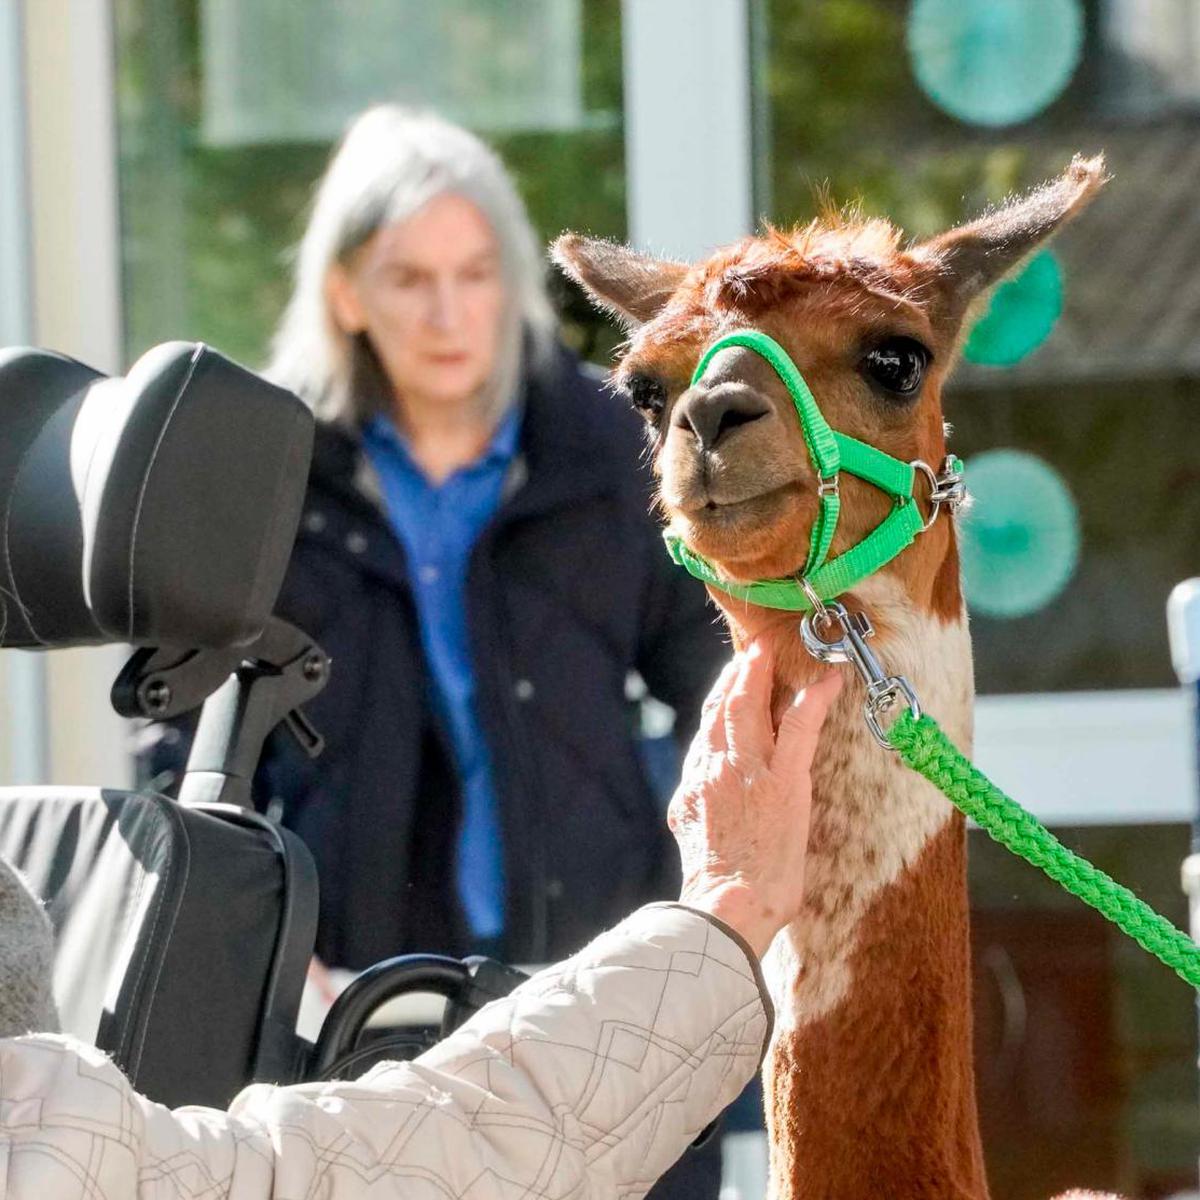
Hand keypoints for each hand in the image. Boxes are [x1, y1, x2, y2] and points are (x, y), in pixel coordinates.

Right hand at [668, 642, 840, 957]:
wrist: (726, 906)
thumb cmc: (717, 885)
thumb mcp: (693, 836)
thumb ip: (695, 809)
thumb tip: (694, 805)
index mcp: (696, 783)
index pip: (708, 729)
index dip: (720, 699)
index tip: (731, 681)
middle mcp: (716, 768)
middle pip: (725, 707)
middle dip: (739, 674)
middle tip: (752, 652)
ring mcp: (750, 771)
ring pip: (752, 706)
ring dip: (763, 673)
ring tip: (771, 652)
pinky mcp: (784, 781)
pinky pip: (800, 727)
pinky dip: (815, 700)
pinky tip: (829, 682)